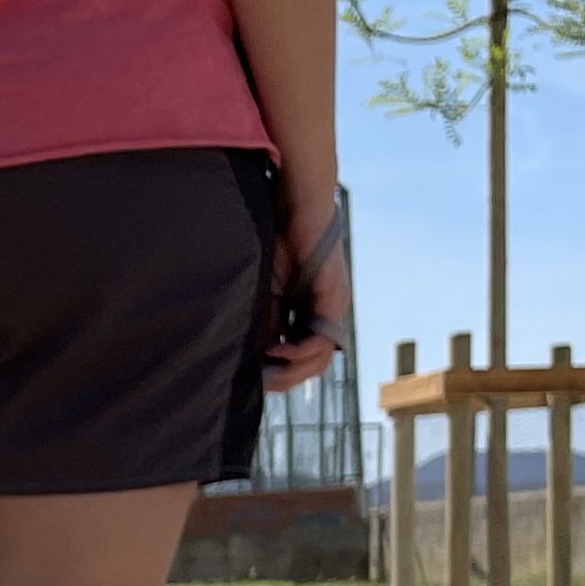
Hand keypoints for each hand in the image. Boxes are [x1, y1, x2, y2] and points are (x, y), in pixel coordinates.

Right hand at [264, 190, 348, 392]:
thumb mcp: (265, 287)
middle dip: (287, 380)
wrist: (299, 202)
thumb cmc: (280, 235)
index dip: (282, 373)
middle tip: (261, 383)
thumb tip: (250, 351)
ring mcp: (334, 305)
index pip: (305, 356)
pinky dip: (298, 352)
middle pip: (316, 365)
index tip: (256, 378)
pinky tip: (276, 351)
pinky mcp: (332, 296)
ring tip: (265, 368)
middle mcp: (328, 311)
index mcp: (313, 310)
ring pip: (321, 358)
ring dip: (292, 370)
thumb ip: (263, 317)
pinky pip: (320, 339)